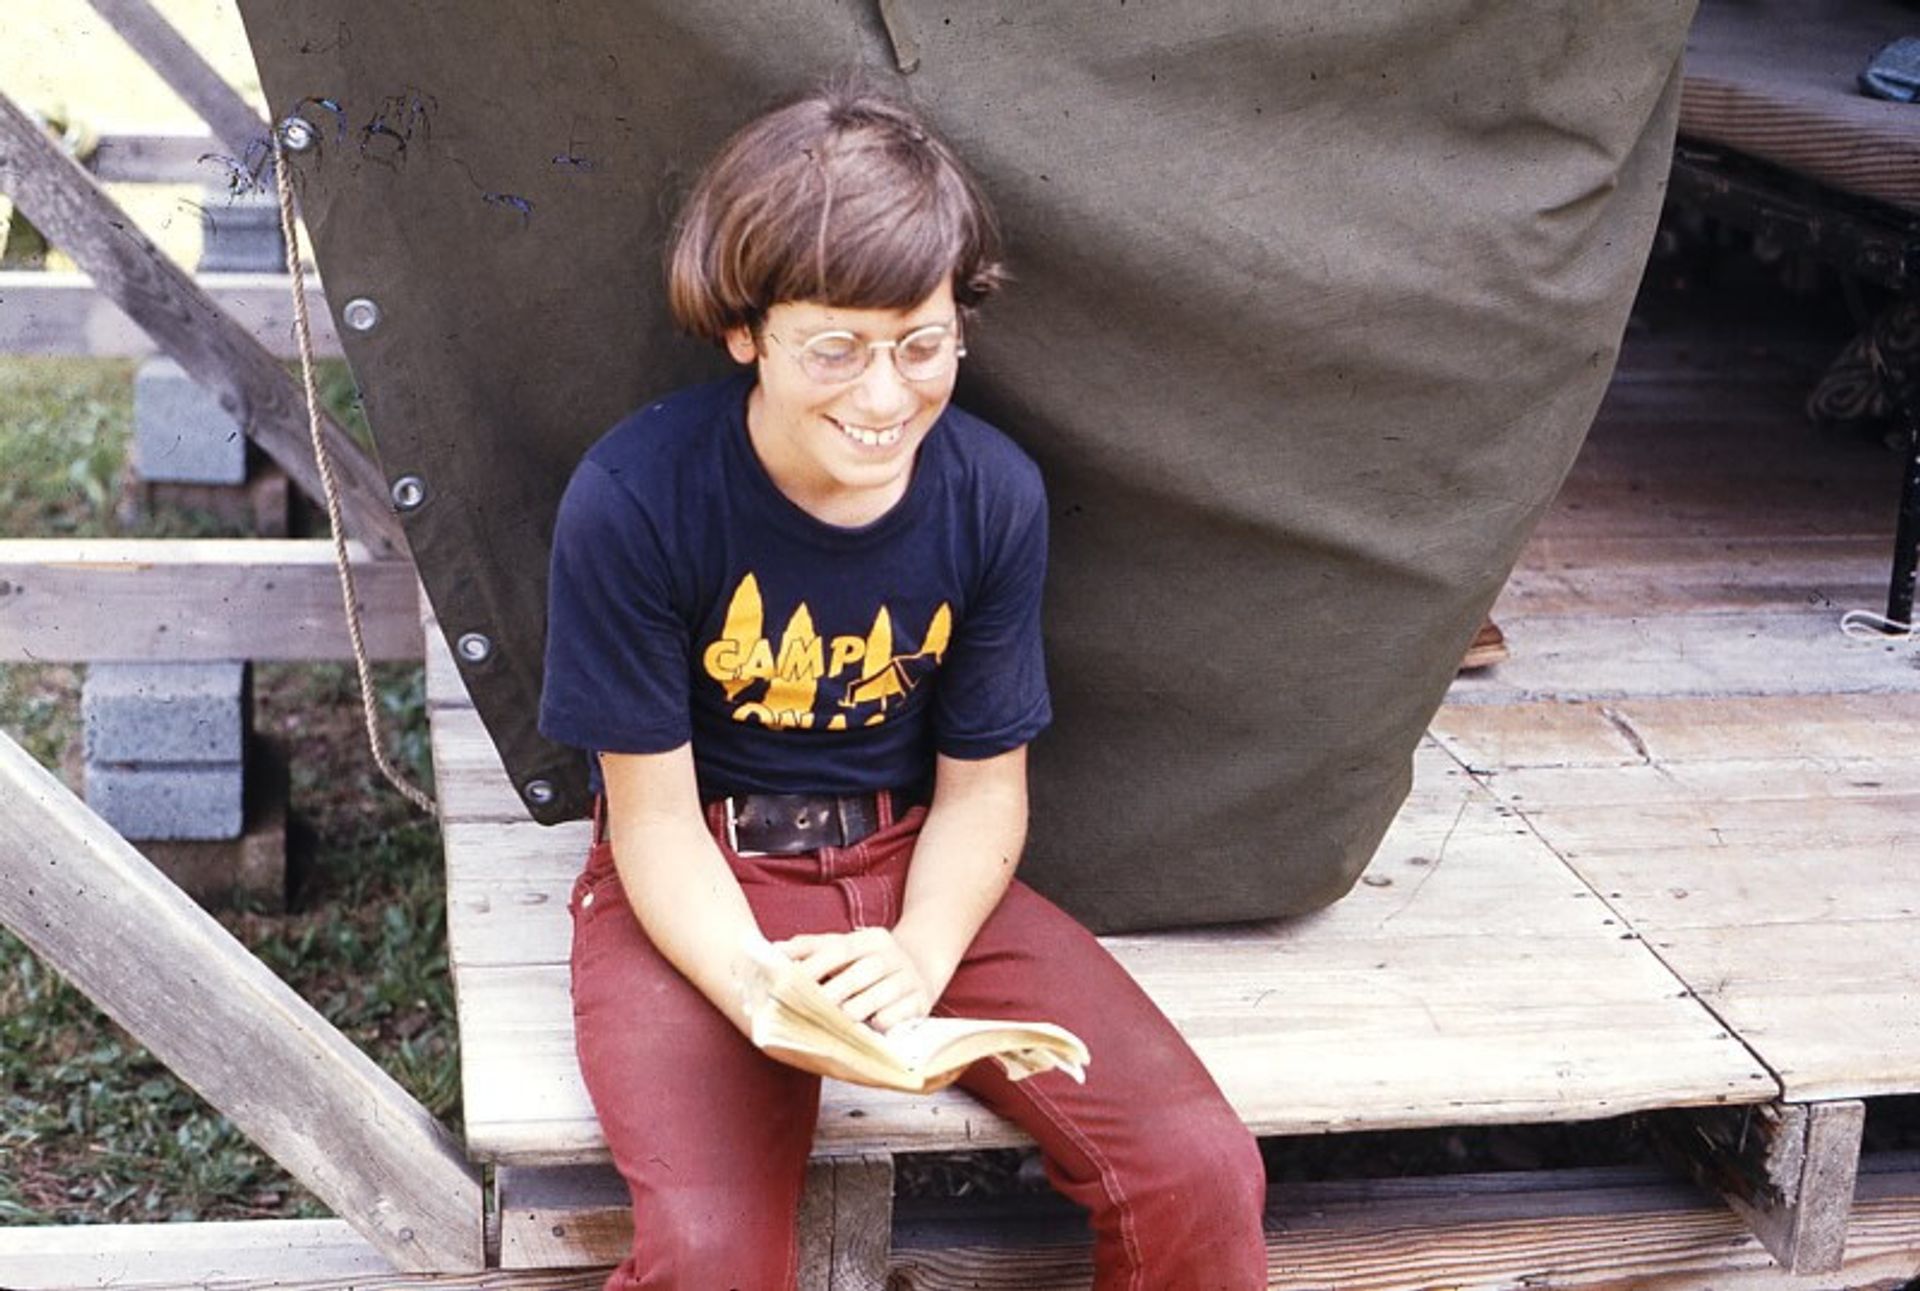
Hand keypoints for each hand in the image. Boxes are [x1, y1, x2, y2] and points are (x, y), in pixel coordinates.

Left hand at [774, 928, 935, 1032]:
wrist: (921, 967)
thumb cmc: (869, 963)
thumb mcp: (846, 949)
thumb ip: (812, 948)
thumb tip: (775, 950)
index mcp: (871, 939)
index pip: (839, 949)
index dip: (814, 965)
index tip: (789, 982)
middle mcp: (893, 955)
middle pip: (861, 972)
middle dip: (834, 992)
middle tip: (809, 1009)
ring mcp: (910, 978)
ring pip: (881, 993)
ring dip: (856, 1009)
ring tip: (836, 1021)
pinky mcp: (921, 1002)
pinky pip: (900, 1014)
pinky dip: (882, 1022)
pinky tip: (867, 1031)